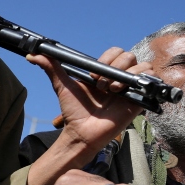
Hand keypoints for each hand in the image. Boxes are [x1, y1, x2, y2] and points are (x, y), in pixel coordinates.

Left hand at [27, 47, 151, 161]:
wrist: (82, 133)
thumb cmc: (74, 112)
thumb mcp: (63, 86)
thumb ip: (52, 68)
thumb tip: (33, 54)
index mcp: (106, 72)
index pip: (116, 52)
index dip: (107, 59)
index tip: (93, 76)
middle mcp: (120, 78)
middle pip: (129, 56)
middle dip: (115, 68)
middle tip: (101, 86)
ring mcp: (131, 89)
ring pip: (142, 66)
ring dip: (126, 75)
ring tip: (113, 91)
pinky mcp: (140, 100)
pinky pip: (151, 81)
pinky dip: (140, 82)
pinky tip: (124, 93)